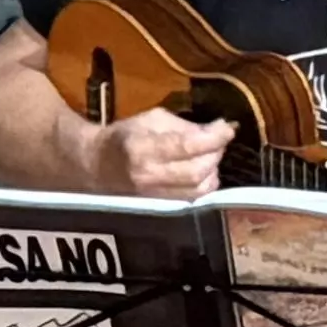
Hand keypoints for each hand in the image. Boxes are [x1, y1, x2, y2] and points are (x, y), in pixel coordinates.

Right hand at [91, 106, 228, 200]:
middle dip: (215, 153)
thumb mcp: (151, 119)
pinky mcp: (162, 207)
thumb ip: (184, 125)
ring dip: (212, 169)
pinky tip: (203, 171)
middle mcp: (149, 176)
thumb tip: (217, 130)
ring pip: (200, 188)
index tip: (228, 127)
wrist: (98, 167)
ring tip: (208, 155)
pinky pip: (195, 198)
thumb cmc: (124, 137)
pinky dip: (206, 183)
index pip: (186, 146)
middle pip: (197, 170)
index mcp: (142, 148)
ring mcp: (155, 196)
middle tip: (217, 140)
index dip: (213, 137)